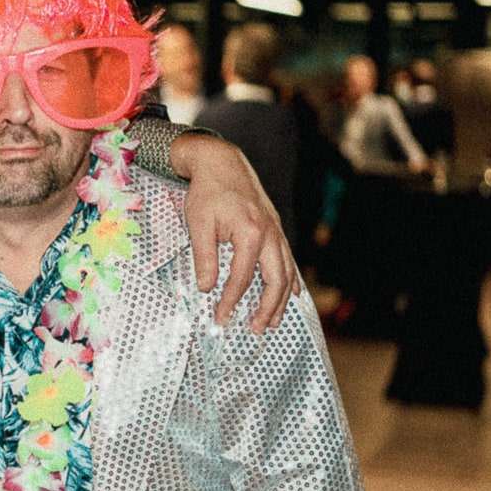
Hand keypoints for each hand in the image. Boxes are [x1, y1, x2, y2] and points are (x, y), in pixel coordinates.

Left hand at [169, 134, 297, 331]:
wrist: (221, 162)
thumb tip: (206, 287)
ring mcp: (277, 231)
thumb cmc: (207, 192)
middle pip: (276, 280)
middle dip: (267, 308)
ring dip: (282, 300)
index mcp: (251, 233)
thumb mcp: (198, 223)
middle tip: (255, 329)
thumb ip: (204, 257)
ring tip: (272, 322)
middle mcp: (270, 234)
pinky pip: (288, 260)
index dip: (231, 301)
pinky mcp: (276, 229)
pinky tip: (292, 295)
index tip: (221, 318)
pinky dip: (291, 280)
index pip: (241, 278)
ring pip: (287, 272)